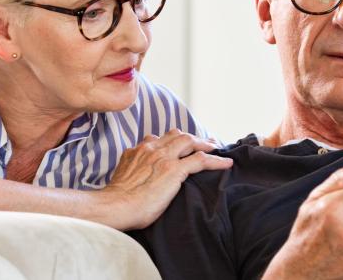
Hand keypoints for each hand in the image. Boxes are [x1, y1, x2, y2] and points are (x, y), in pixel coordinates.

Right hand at [101, 129, 232, 229]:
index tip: (182, 145)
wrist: (115, 206)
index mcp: (138, 150)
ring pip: (189, 141)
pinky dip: (216, 160)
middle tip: (207, 142)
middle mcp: (151, 148)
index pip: (160, 138)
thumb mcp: (123, 177)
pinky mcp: (174, 170)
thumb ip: (134, 169)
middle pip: (177, 135)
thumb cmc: (116, 201)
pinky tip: (227, 164)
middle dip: (193, 137)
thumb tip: (140, 177)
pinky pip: (200, 160)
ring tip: (217, 148)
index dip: (174, 140)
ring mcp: (163, 157)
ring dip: (206, 144)